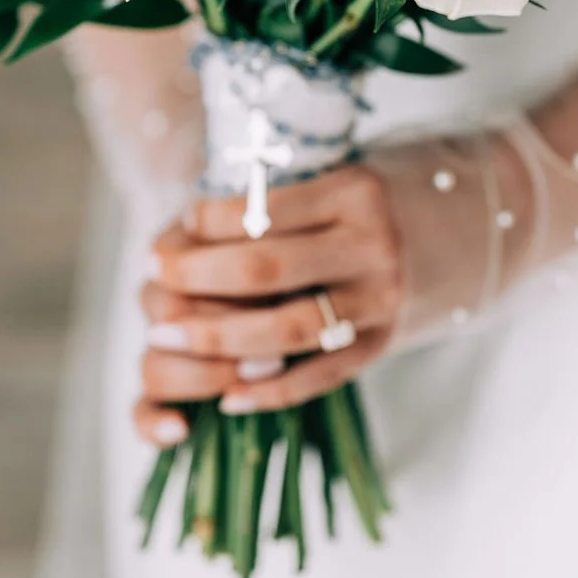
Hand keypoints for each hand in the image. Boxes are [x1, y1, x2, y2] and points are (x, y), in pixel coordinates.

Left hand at [135, 166, 403, 446]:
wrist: (424, 236)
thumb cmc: (341, 208)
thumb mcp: (314, 182)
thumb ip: (259, 204)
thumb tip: (181, 239)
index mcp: (354, 193)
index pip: (261, 209)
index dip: (205, 223)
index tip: (173, 228)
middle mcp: (373, 246)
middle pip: (266, 268)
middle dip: (196, 278)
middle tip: (154, 280)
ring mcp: (379, 301)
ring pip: (288, 329)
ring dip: (217, 337)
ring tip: (165, 335)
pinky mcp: (378, 345)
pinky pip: (318, 377)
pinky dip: (269, 391)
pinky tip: (226, 395)